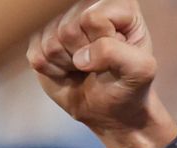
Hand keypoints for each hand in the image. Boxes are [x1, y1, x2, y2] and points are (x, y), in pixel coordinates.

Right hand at [28, 0, 176, 147]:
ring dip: (68, 64)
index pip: (91, 19)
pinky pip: (37, 55)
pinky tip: (69, 69)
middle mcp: (88, 5)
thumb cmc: (128, 86)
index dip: (100, 45)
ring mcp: (62, 20)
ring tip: (84, 67)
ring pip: (51, 42)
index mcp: (118, 5)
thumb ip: (117, 54)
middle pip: (68, 29)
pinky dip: (53, 71)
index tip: (115, 58)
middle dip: (82, 57)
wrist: (110, 109)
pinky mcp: (41, 37)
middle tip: (97, 66)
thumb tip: (81, 57)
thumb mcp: (139, 71)